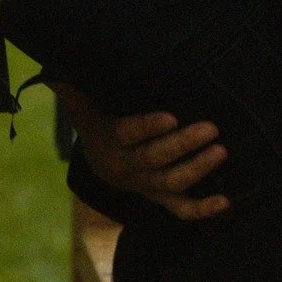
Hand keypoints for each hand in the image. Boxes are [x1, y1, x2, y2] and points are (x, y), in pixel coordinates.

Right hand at [55, 84, 229, 220]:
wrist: (102, 165)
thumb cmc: (99, 123)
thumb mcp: (84, 106)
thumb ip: (73, 89)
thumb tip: (56, 72)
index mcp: (110, 142)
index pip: (128, 134)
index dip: (148, 127)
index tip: (171, 116)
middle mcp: (128, 167)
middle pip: (154, 159)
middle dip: (182, 144)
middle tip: (210, 128)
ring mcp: (146, 185)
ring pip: (171, 182)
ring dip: (198, 168)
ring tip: (221, 151)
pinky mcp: (162, 197)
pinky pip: (182, 209)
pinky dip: (203, 209)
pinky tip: (225, 201)